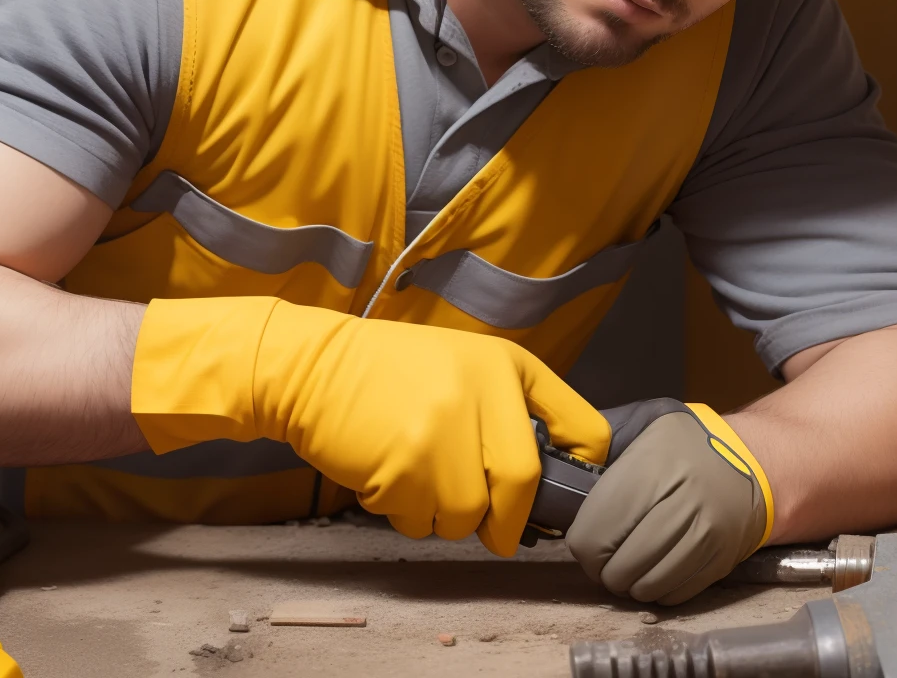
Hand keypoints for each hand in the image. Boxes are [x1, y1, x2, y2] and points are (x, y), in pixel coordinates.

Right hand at [132, 297, 608, 554]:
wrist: (314, 368)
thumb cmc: (394, 371)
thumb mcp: (466, 365)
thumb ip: (510, 409)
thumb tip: (551, 479)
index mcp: (508, 365)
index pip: (583, 428)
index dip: (582, 472)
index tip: (566, 493)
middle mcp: (484, 392)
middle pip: (524, 485)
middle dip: (508, 521)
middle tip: (494, 530)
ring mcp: (444, 430)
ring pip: (469, 514)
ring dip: (445, 514)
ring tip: (418, 477)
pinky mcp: (405, 466)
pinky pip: (422, 521)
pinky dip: (408, 515)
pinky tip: (388, 475)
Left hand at [567, 401, 771, 603]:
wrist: (754, 463)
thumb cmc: (687, 443)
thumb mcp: (646, 423)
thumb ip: (602, 439)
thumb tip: (552, 453)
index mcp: (655, 464)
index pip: (595, 531)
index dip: (582, 542)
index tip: (585, 535)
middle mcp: (683, 502)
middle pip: (618, 566)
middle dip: (603, 567)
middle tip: (605, 553)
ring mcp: (705, 536)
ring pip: (644, 588)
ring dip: (628, 583)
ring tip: (628, 562)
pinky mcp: (720, 563)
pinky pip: (672, 597)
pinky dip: (656, 591)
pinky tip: (654, 568)